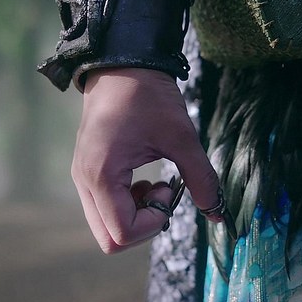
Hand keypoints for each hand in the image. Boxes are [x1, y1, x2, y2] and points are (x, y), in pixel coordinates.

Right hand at [72, 68, 220, 253]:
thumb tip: (218, 214)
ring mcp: (83, 178)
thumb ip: (201, 179)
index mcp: (102, 176)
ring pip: (106, 227)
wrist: (122, 62)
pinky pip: (105, 208)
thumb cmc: (148, 96)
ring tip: (156, 184)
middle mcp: (85, 182)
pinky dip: (128, 205)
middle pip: (109, 239)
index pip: (121, 233)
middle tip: (164, 195)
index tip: (170, 190)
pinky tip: (145, 180)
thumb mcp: (181, 137)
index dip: (154, 224)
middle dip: (143, 227)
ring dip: (137, 217)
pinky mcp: (88, 172)